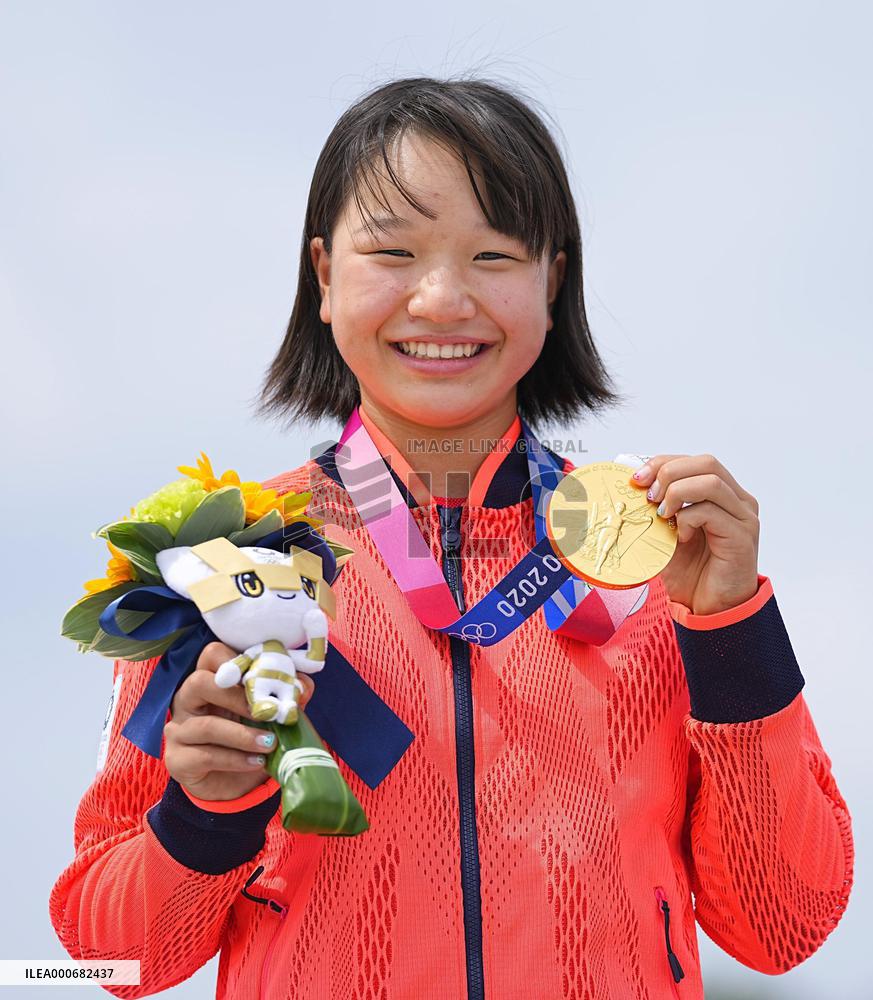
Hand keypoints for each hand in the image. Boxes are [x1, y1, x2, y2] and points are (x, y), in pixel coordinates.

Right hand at [165, 641, 314, 801]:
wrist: (236, 783)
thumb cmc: (251, 738)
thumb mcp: (271, 715)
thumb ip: (286, 696)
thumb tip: (304, 685)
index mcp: (210, 680)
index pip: (212, 655)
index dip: (238, 660)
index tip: (266, 676)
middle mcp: (188, 700)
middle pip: (199, 681)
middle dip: (237, 696)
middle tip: (266, 712)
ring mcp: (179, 730)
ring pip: (204, 725)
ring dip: (242, 735)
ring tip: (270, 743)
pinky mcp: (178, 760)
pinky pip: (205, 756)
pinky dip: (236, 759)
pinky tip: (257, 762)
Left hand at [629, 454, 759, 615]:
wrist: (710, 609)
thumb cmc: (691, 572)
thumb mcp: (666, 533)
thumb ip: (657, 509)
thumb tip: (630, 487)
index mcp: (722, 495)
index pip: (694, 462)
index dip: (663, 462)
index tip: (637, 478)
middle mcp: (738, 501)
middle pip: (706, 463)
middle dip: (669, 472)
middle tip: (647, 495)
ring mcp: (744, 517)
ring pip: (711, 482)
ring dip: (677, 492)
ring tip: (662, 514)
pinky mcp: (742, 536)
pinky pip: (711, 512)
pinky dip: (688, 519)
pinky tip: (680, 536)